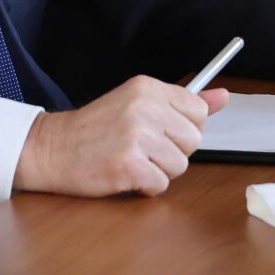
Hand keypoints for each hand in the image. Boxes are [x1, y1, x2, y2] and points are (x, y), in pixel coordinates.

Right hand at [13, 74, 226, 197]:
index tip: (159, 130)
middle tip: (140, 147)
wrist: (50, 149)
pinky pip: (161, 185)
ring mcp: (136, 136)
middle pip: (193, 141)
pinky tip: (124, 174)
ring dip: (158, 171)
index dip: (182, 128)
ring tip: (131, 160)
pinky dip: (144, 187)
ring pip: (180, 165)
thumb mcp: (135, 104)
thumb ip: (182, 102)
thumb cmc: (94, 129)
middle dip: (172, 151)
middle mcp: (144, 107)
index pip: (198, 111)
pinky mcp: (129, 165)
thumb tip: (223, 97)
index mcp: (147, 88)